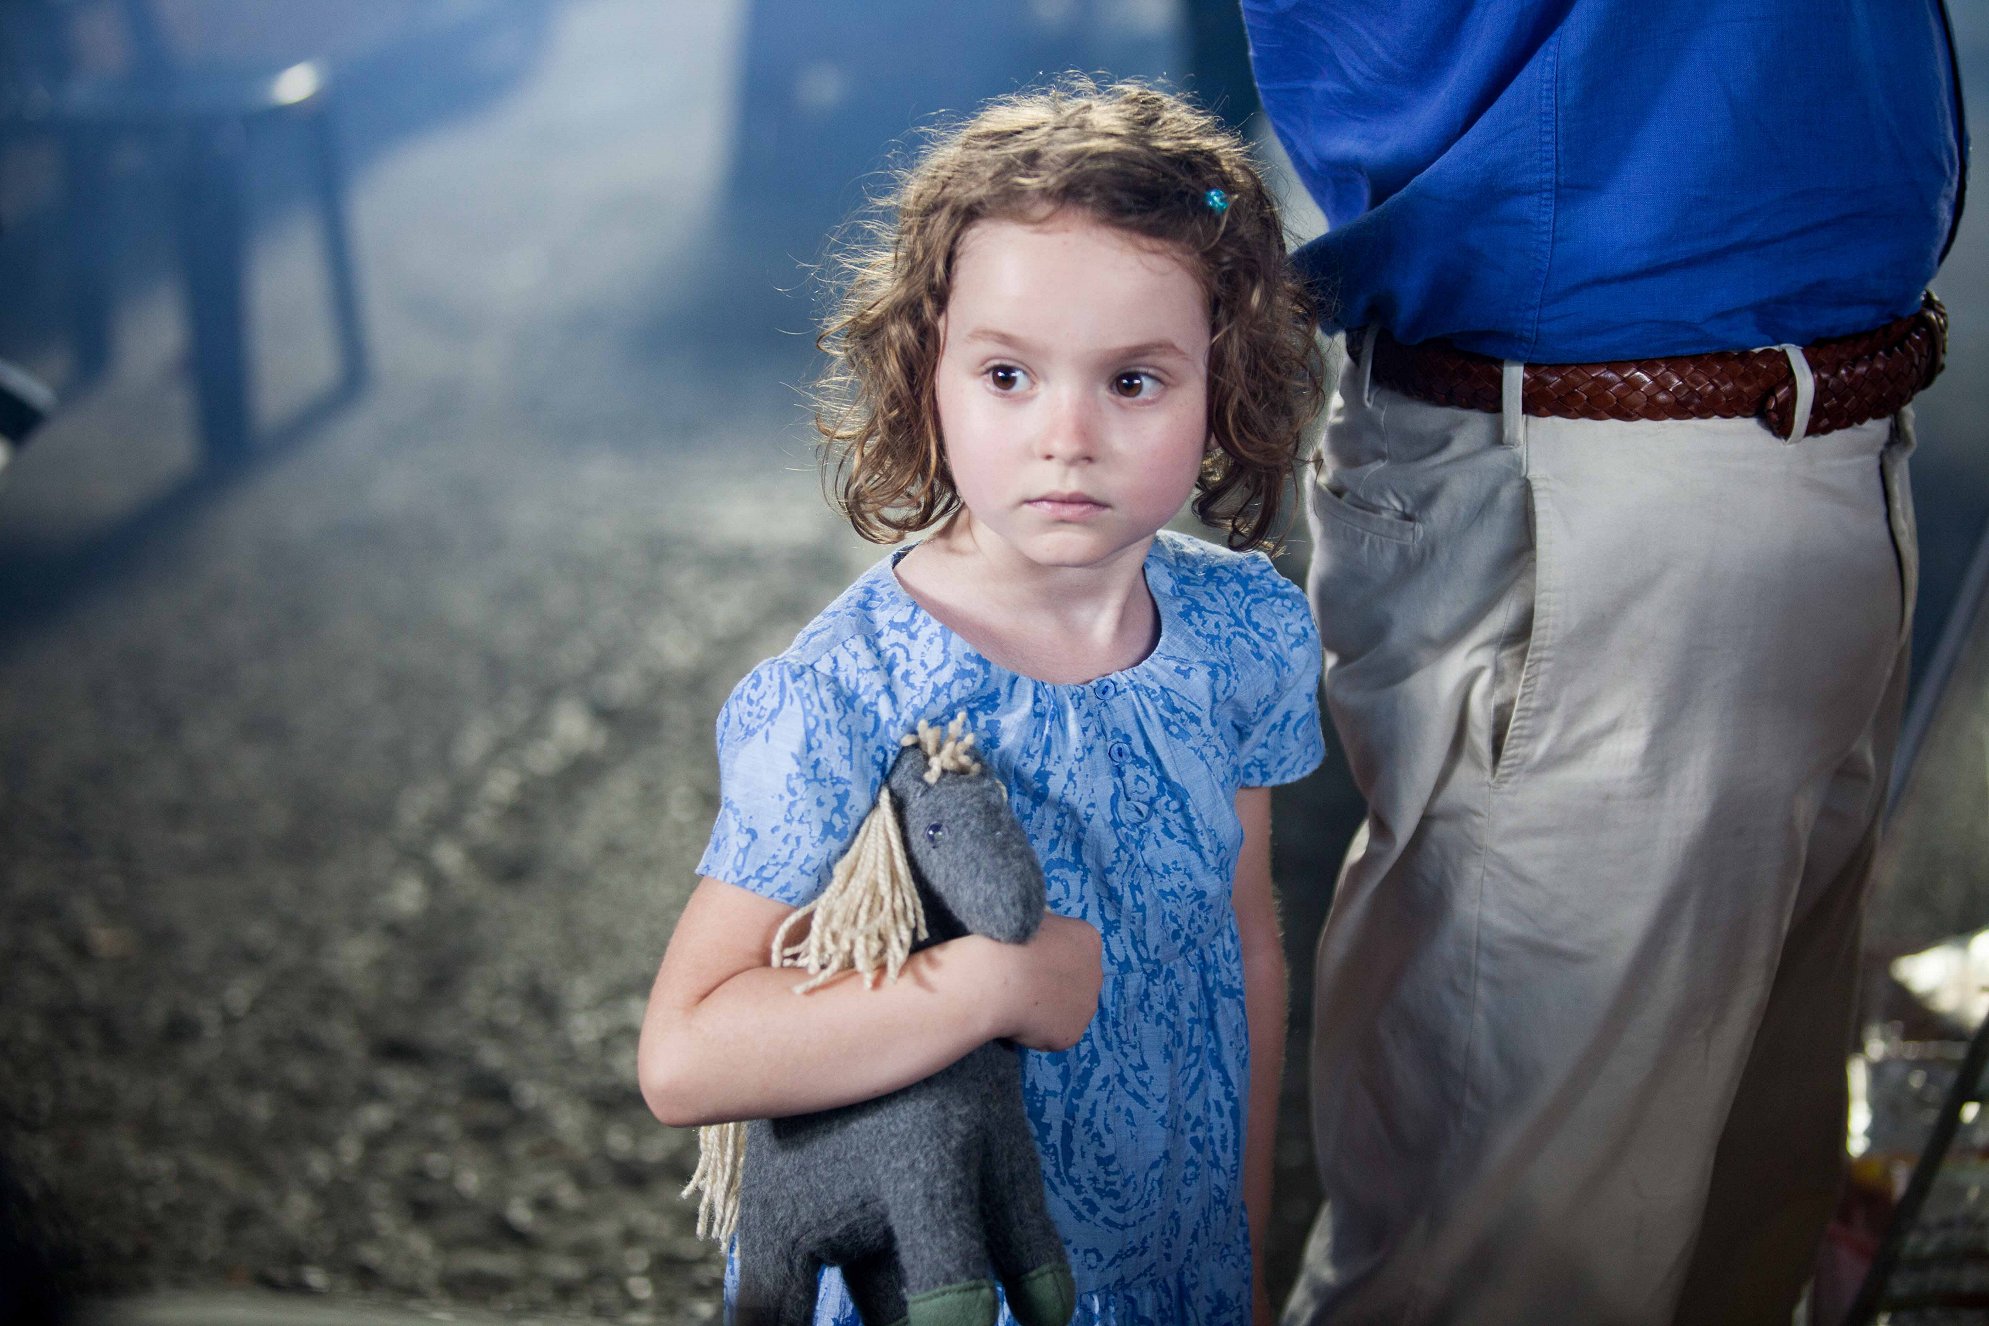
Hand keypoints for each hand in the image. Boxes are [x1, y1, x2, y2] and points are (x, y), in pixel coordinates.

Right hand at [985, 912, 1101, 1050]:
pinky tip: (1018, 1021)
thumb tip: (1042, 932)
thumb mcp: (1033, 918)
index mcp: (1087, 939)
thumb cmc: (1011, 940)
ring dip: (1048, 1010)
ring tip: (1017, 1004)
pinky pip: (1054, 1033)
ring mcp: (1087, 1005)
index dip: (1050, 957)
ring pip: (1067, 1010)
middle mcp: (1096, 973)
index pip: (1073, 951)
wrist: (998, 976)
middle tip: (1023, 985)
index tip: (1029, 960)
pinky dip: (1036, 1031)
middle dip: (1054, 984)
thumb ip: (1045, 929)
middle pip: (1076, 981)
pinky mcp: (1072, 1033)